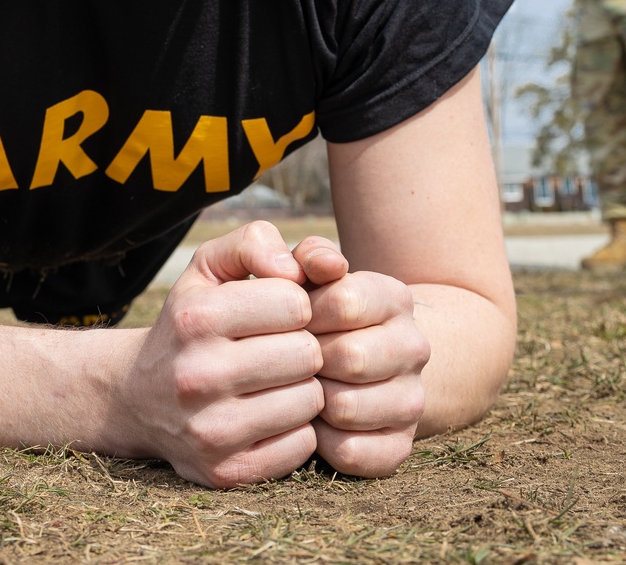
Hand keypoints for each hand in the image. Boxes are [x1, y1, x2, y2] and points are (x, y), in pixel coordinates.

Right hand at [120, 222, 346, 487]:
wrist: (136, 396)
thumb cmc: (191, 320)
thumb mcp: (209, 267)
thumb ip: (256, 242)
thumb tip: (302, 266)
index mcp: (196, 317)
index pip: (294, 302)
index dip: (294, 304)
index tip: (276, 313)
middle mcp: (197, 374)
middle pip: (306, 353)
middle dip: (301, 346)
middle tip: (279, 349)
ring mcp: (208, 429)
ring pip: (309, 401)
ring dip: (301, 388)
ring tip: (275, 381)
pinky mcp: (223, 472)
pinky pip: (301, 447)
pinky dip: (295, 430)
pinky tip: (270, 414)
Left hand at [305, 269, 429, 476]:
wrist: (354, 360)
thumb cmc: (316, 308)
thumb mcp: (311, 271)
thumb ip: (310, 254)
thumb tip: (325, 264)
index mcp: (395, 297)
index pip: (343, 301)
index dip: (304, 312)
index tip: (292, 318)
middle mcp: (415, 348)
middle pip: (348, 358)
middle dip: (307, 358)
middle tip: (291, 357)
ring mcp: (413, 400)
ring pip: (346, 407)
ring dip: (311, 399)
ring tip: (300, 385)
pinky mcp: (400, 447)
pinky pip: (350, 451)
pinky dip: (321, 440)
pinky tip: (313, 419)